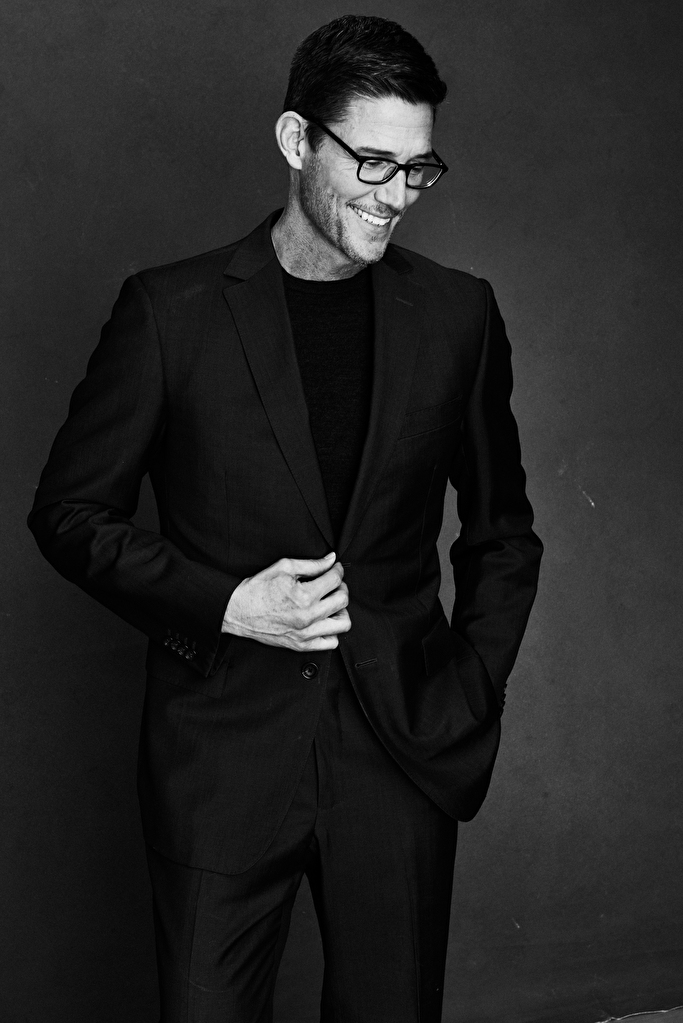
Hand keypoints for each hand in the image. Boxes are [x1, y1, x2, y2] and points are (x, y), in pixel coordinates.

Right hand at [222, 551, 350, 651]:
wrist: (238, 610)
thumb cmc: (258, 588)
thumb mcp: (284, 567)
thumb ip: (312, 564)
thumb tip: (331, 559)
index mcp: (304, 596)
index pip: (335, 579)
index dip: (338, 570)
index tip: (335, 568)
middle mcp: (308, 617)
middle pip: (343, 600)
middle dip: (341, 586)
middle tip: (333, 583)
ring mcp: (306, 634)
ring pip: (343, 623)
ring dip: (341, 610)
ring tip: (331, 603)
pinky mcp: (301, 645)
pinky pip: (331, 643)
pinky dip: (332, 631)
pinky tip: (324, 620)